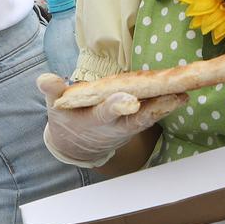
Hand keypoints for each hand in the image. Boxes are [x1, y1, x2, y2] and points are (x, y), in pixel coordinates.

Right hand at [37, 73, 184, 167]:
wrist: (78, 144)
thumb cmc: (67, 119)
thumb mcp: (54, 106)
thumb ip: (52, 91)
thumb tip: (43, 79)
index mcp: (92, 119)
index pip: (105, 113)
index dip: (116, 107)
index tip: (128, 100)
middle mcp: (114, 125)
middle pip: (135, 119)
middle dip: (152, 109)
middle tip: (170, 98)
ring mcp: (129, 125)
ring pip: (150, 118)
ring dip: (166, 108)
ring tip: (181, 95)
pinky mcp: (138, 122)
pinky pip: (154, 115)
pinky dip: (166, 105)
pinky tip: (180, 94)